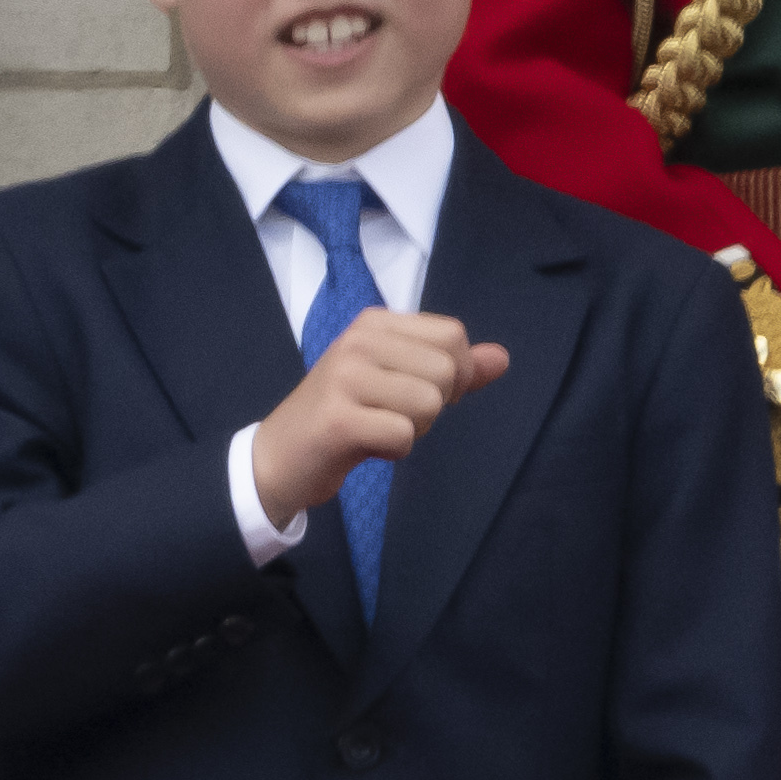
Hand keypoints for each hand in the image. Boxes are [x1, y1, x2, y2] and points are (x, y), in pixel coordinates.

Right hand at [252, 309, 513, 528]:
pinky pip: (403, 434)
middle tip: (392, 415)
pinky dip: (393, 451)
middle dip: (434, 406)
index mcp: (374, 323)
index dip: (456, 374)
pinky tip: (364, 445)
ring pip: (429, 403)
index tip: (422, 392)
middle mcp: (358, 340)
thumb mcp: (398, 381)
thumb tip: (503, 358)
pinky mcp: (338, 418)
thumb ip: (452, 369)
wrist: (278, 456)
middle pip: (447, 370)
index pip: (452, 335)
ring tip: (377, 428)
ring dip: (413, 429)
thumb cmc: (345, 415)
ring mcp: (344, 376)